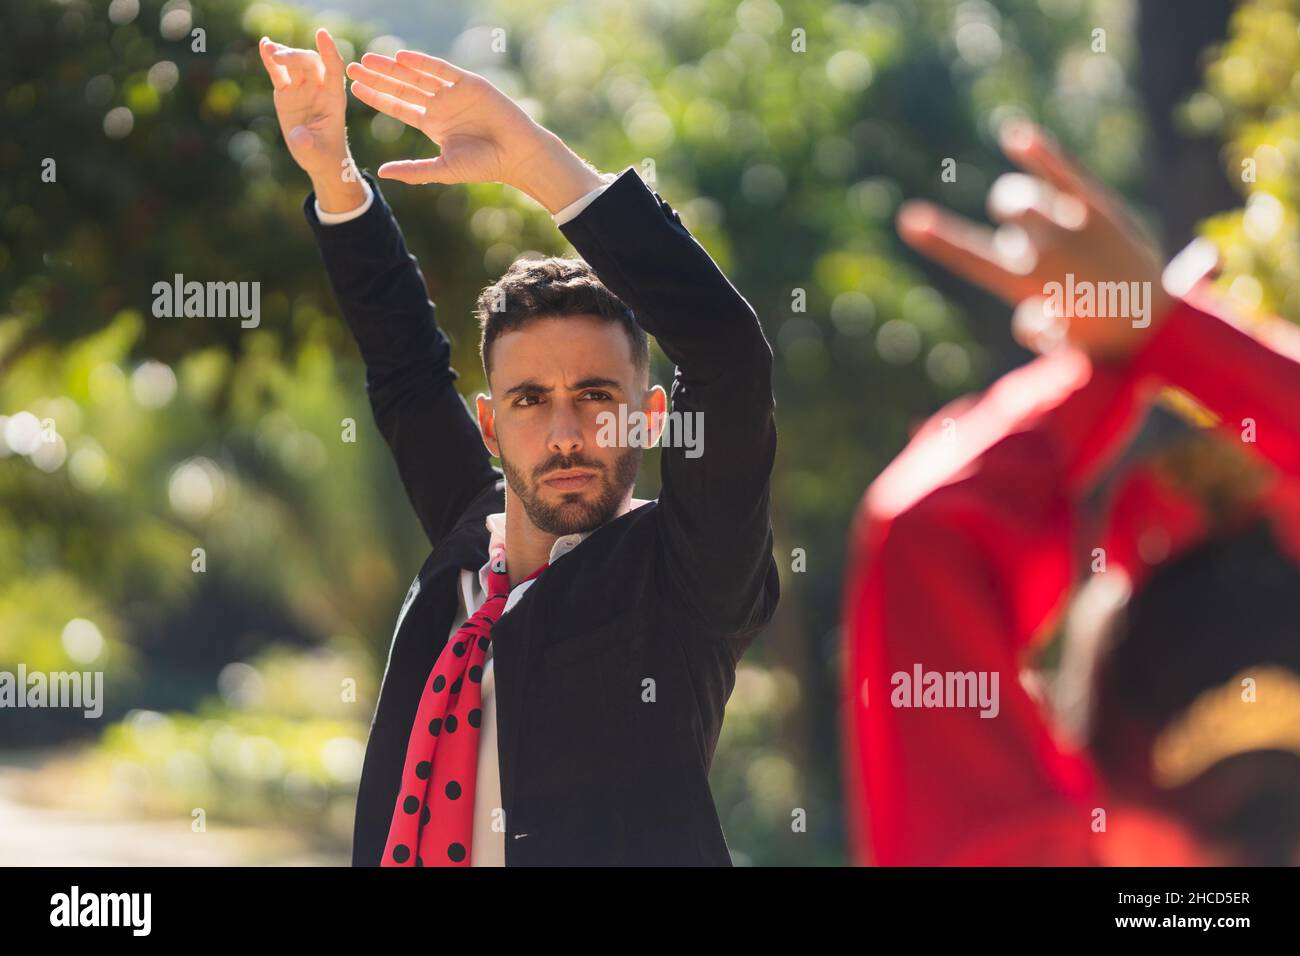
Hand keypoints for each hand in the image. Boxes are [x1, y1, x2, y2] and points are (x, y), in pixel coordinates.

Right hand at [259, 29, 363, 208]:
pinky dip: (271, 60)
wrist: (319, 159)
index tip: (322, 34)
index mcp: (334, 99)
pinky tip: (264, 45)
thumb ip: (309, 144)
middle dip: (295, 57)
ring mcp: (302, 89)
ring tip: (269, 48)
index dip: (329, 51)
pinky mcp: (287, 92)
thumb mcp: (317, 153)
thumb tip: (300, 138)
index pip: (334, 69)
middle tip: (279, 57)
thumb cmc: (324, 155)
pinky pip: (279, 73)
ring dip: (283, 54)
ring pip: (294, 64)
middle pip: (310, 63)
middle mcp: (319, 89)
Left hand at [343, 50, 605, 212]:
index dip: (377, 97)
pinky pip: (441, 70)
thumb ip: (413, 170)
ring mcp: (453, 92)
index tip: (354, 89)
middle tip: (352, 68)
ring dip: (393, 68)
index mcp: (432, 123)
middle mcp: (440, 105)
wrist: (516, 155)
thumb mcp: (443, 169)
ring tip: (370, 60)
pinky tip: (402, 58)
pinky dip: (423, 63)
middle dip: (378, 78)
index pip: (398, 107)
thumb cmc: (484, 165)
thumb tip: (380, 173)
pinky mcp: (469, 83)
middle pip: (402, 87)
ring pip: (417, 76)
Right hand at [896, 121, 1172, 360]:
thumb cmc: (1103, 338)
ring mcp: (1072, 222)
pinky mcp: (1099, 208)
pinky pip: (1065, 171)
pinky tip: (1013, 135)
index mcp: (1027, 284)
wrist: (1161, 323)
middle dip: (1012, 230)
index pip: (971, 256)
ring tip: (1042, 227)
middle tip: (1039, 258)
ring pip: (1022, 198)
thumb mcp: (1057, 342)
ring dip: (1020, 207)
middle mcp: (1046, 246)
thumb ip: (1032, 323)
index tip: (909, 220)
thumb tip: (1033, 312)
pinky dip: (1039, 151)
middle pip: (1005, 217)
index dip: (939, 239)